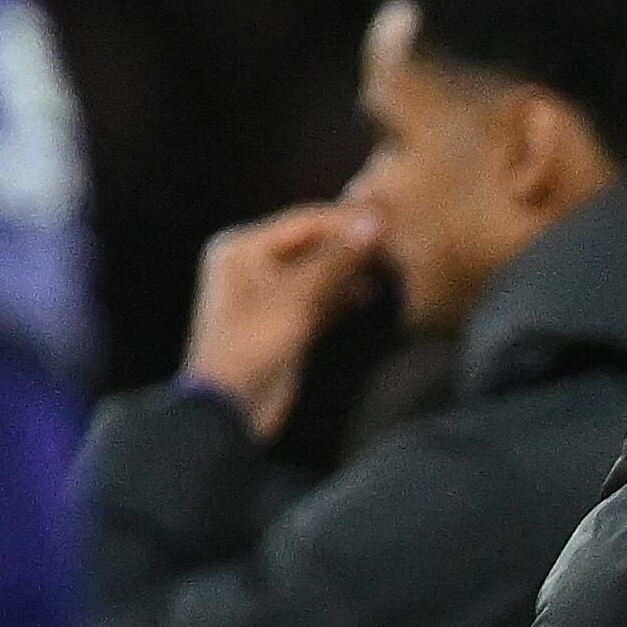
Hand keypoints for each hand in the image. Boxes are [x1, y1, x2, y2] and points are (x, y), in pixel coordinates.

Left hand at [182, 200, 385, 439]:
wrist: (231, 407)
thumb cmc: (251, 346)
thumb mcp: (296, 298)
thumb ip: (335, 260)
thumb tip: (372, 222)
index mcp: (242, 248)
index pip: (304, 222)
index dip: (346, 221)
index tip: (388, 219)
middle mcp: (253, 264)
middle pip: (312, 244)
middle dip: (351, 245)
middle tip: (395, 243)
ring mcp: (268, 294)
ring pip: (318, 271)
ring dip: (351, 270)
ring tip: (390, 265)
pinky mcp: (285, 320)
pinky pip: (318, 297)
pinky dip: (343, 294)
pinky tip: (370, 292)